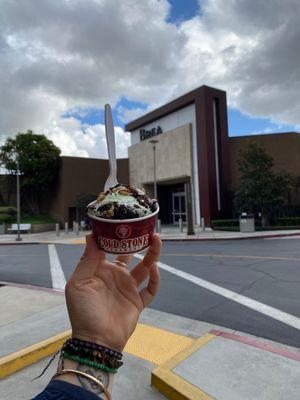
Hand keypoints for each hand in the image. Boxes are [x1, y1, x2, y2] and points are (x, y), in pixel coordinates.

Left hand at [65, 233, 161, 351]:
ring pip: (145, 268)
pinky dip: (155, 280)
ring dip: (152, 254)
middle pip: (130, 255)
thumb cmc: (83, 312)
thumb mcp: (78, 283)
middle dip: (138, 242)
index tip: (122, 222)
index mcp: (100, 270)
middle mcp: (116, 276)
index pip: (109, 248)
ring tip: (156, 240)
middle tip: (145, 228)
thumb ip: (87, 259)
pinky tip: (154, 269)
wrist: (96, 340)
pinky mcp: (138, 302)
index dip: (116, 236)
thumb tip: (92, 235)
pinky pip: (150, 289)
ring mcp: (128, 289)